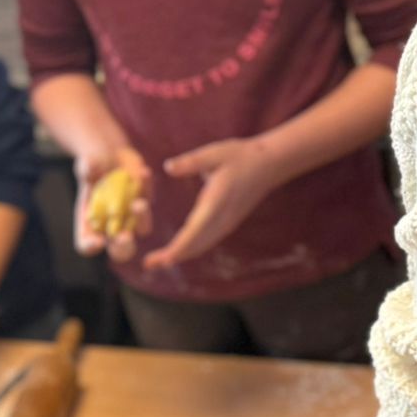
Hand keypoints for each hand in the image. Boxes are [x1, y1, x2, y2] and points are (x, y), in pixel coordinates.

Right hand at [74, 148, 152, 263]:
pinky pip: (148, 195)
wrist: (109, 154)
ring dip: (142, 218)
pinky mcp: (145, 198)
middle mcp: (112, 225)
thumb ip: (86, 169)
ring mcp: (132, 215)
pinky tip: (143, 173)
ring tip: (138, 204)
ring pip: (143, 228)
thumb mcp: (85, 165)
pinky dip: (146, 185)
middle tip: (125, 238)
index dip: (91, 246)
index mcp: (90, 224)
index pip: (87, 245)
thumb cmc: (91, 164)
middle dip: (123, 246)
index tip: (97, 242)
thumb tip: (90, 169)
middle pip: (120, 249)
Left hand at [143, 137, 281, 271]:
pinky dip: (190, 249)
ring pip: (201, 246)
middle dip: (173, 256)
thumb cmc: (239, 156)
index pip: (196, 229)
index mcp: (216, 201)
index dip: (180, 246)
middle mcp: (222, 218)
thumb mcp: (214, 153)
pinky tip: (177, 252)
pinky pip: (207, 241)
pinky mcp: (227, 223)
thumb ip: (191, 162)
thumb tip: (168, 167)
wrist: (267, 165)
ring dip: (180, 255)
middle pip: (196, 244)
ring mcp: (226, 223)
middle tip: (149, 264)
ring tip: (157, 261)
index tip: (164, 258)